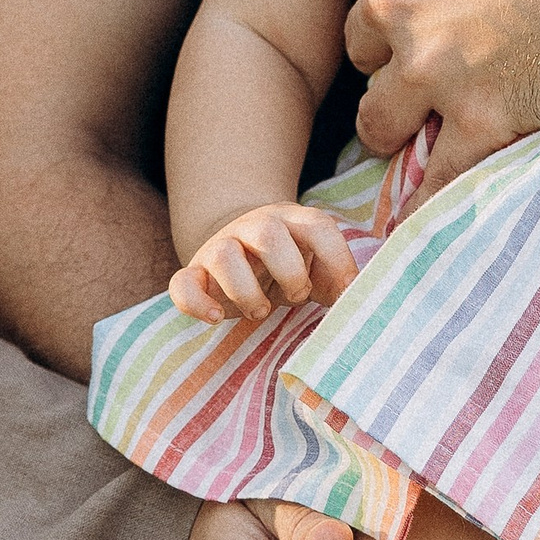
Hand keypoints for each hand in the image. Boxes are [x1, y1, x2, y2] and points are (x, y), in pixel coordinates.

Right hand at [169, 202, 354, 322]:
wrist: (238, 250)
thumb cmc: (286, 266)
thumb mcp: (314, 269)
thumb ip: (336, 280)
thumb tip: (355, 300)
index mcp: (290, 221)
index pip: (318, 226)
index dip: (338, 259)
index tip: (346, 292)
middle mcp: (253, 227)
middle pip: (268, 233)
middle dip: (289, 271)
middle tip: (296, 297)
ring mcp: (219, 247)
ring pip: (224, 255)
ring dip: (246, 290)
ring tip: (261, 311)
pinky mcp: (193, 272)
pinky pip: (183, 282)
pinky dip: (197, 303)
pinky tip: (216, 319)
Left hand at [343, 0, 539, 191]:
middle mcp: (396, 4)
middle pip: (360, 47)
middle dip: (388, 54)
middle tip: (428, 59)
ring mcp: (434, 69)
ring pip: (382, 117)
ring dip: (401, 121)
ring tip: (430, 123)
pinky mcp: (480, 122)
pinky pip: (437, 173)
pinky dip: (437, 186)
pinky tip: (444, 190)